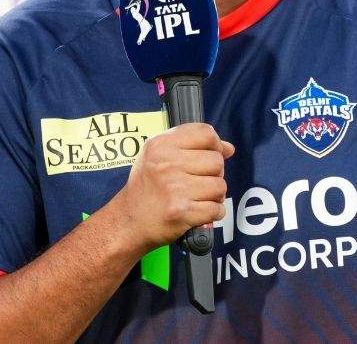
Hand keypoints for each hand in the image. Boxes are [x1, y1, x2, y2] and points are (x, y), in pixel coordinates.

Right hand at [110, 123, 234, 252]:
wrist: (127, 222)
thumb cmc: (146, 188)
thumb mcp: (158, 156)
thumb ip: (192, 146)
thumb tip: (228, 148)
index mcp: (161, 144)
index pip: (206, 133)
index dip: (216, 145)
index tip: (211, 155)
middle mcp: (167, 163)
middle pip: (216, 161)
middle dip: (214, 174)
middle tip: (200, 182)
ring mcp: (174, 188)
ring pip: (220, 186)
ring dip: (215, 195)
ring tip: (199, 198)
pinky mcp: (181, 212)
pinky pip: (217, 209)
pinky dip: (214, 212)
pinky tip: (200, 212)